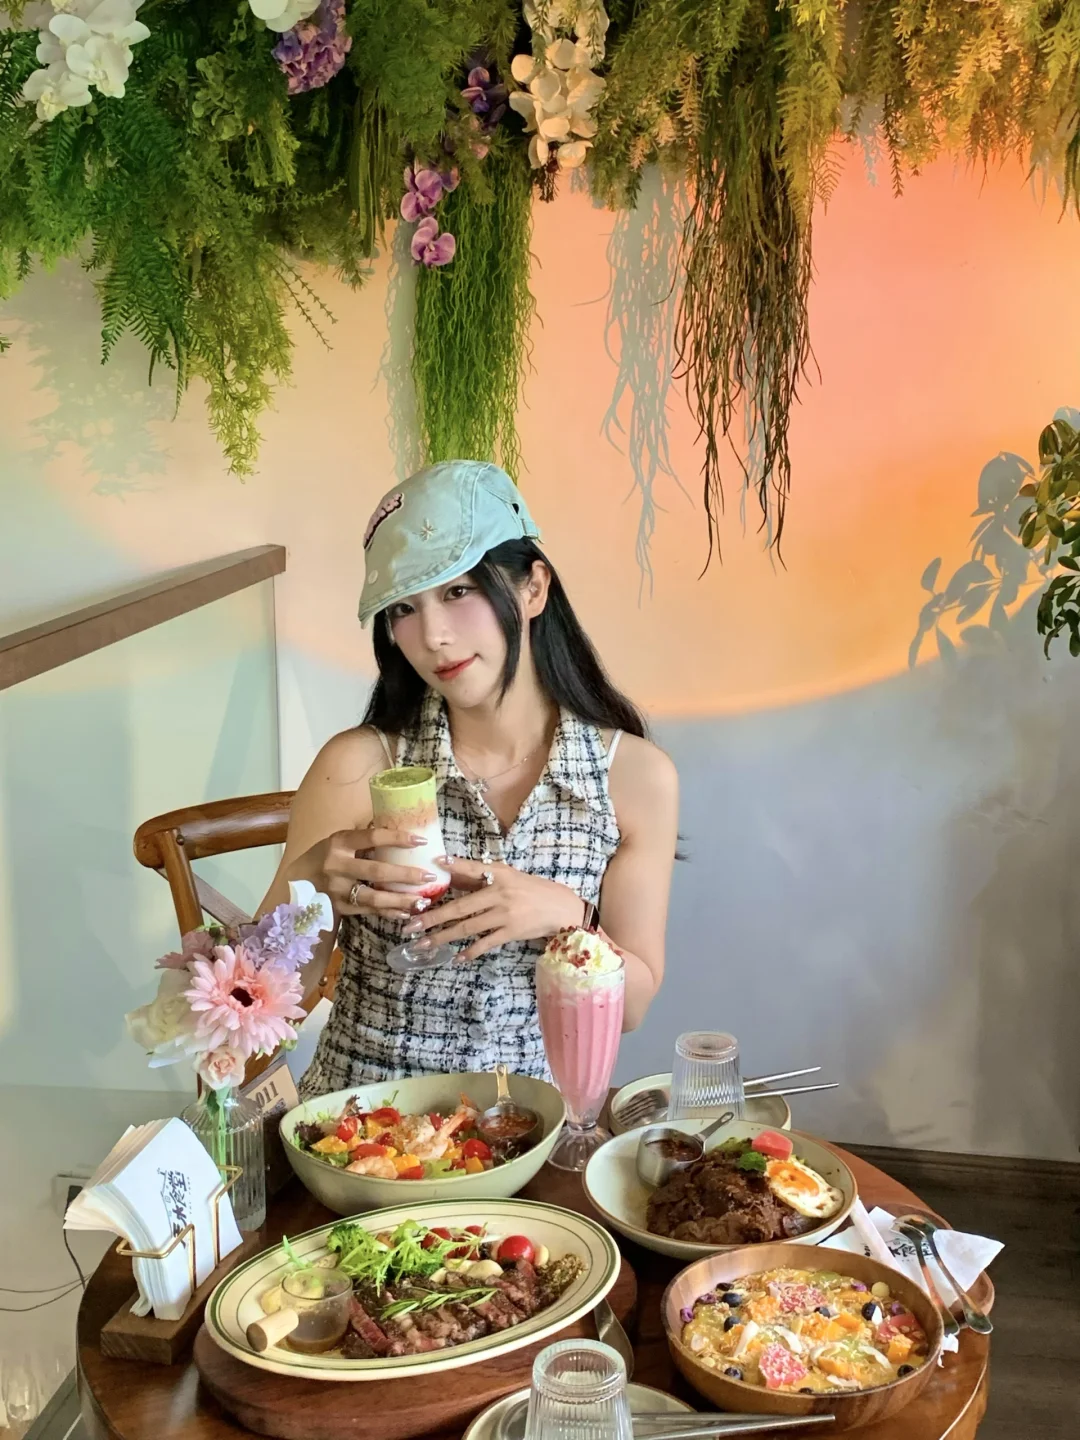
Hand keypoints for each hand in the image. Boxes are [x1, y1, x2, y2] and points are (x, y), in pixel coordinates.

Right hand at [294, 827, 439, 921]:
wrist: (296, 883)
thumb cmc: (326, 856)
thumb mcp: (340, 841)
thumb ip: (365, 838)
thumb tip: (402, 826)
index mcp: (338, 842)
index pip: (372, 837)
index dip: (397, 838)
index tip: (421, 840)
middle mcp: (336, 865)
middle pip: (376, 871)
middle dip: (405, 875)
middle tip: (429, 876)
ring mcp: (336, 889)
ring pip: (373, 896)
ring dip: (400, 899)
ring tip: (423, 901)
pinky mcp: (338, 907)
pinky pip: (367, 910)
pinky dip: (388, 912)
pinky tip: (405, 912)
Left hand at [412, 858, 584, 961]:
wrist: (561, 908)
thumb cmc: (532, 890)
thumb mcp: (509, 876)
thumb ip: (481, 876)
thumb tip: (450, 871)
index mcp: (499, 876)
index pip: (473, 870)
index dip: (455, 866)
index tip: (434, 863)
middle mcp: (500, 894)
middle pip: (461, 906)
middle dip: (433, 917)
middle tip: (410, 925)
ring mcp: (505, 915)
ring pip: (468, 927)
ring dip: (443, 937)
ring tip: (423, 944)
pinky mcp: (511, 932)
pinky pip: (486, 943)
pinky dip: (470, 951)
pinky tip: (456, 957)